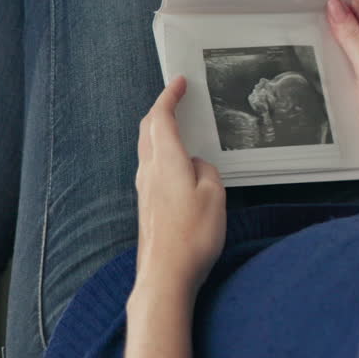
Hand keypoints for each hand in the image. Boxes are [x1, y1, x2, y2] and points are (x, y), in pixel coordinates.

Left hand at [134, 77, 225, 297]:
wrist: (165, 275)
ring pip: (146, 148)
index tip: (179, 82)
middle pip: (147, 130)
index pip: (161, 118)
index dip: (169, 96)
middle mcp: (149, 171)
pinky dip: (161, 152)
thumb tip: (197, 165)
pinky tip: (176, 163)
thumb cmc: (192, 235)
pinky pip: (151, 167)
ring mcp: (144, 189)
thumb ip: (207, 171)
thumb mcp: (214, 195)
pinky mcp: (147, 205)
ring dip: (158, 131)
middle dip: (160, 110)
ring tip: (177, 127)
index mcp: (166, 160)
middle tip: (176, 99)